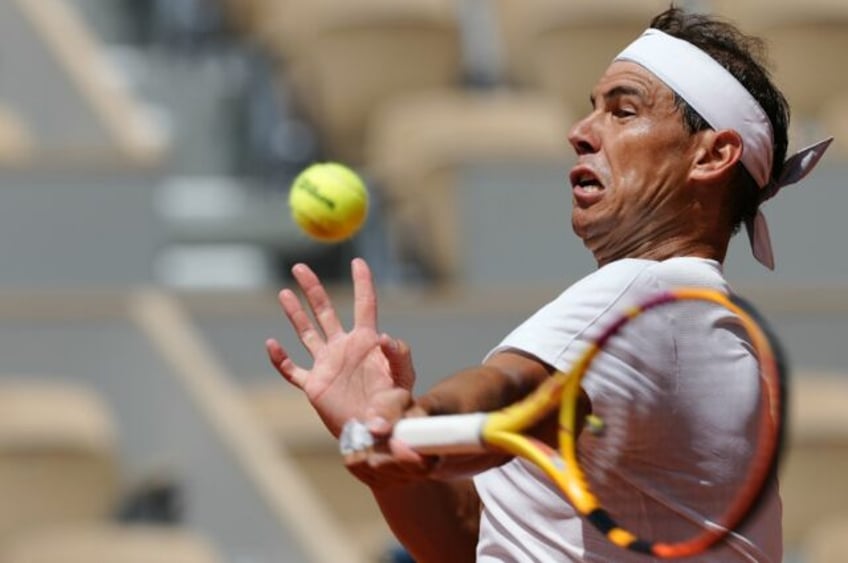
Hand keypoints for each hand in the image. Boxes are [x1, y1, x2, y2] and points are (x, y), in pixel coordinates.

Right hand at [266, 258, 415, 436]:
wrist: (378, 434)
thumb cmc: (395, 407)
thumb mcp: (403, 379)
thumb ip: (398, 356)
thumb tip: (383, 337)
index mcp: (367, 342)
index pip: (365, 305)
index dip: (362, 282)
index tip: (358, 261)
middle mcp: (344, 348)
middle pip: (325, 311)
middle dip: (313, 288)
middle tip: (300, 267)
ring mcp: (327, 365)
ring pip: (306, 333)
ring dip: (295, 313)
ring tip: (285, 292)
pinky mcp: (314, 385)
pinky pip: (292, 370)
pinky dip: (280, 359)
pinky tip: (272, 344)